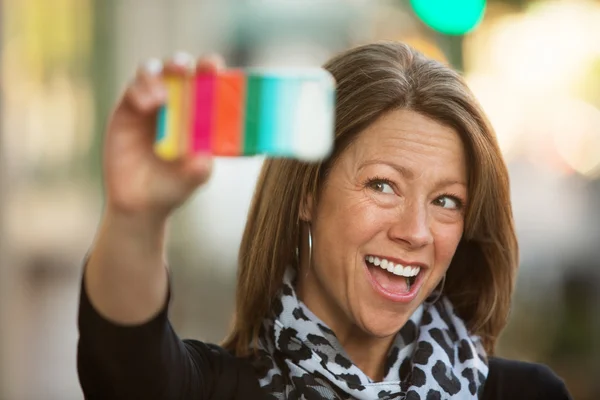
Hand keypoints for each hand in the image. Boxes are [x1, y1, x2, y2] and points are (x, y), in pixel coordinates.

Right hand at [102, 53, 224, 219]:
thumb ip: (200, 168)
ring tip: (161, 101)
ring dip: (157, 78)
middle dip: (180, 63)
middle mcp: (176, 102)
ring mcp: (150, 104)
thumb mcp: (193, 179)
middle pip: (178, 69)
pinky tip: (147, 106)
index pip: (207, 81)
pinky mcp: (128, 110)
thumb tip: (204, 156)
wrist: (140, 203)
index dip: (210, 69)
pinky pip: (133, 89)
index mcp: (199, 112)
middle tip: (183, 69)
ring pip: (153, 73)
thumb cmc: (174, 187)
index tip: (213, 66)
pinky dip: (140, 91)